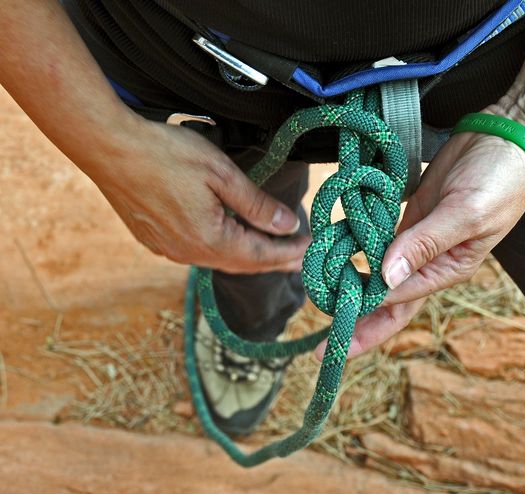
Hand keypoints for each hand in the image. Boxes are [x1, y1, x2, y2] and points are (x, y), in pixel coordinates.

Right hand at [84, 117, 309, 272]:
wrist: (107, 147)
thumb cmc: (165, 154)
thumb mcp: (222, 174)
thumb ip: (257, 204)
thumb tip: (287, 225)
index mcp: (209, 239)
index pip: (260, 255)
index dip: (288, 252)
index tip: (311, 247)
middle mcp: (188, 253)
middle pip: (242, 264)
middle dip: (274, 261)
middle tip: (300, 260)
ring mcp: (168, 249)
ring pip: (219, 260)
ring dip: (248, 257)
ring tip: (271, 253)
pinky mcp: (153, 240)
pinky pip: (197, 252)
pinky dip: (222, 250)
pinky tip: (230, 243)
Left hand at [316, 121, 524, 359]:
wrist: (508, 138)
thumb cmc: (499, 180)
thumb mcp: (466, 214)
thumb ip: (426, 245)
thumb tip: (386, 278)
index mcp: (448, 270)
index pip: (400, 303)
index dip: (365, 317)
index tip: (334, 324)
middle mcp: (430, 262)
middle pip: (387, 302)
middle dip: (356, 326)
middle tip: (320, 352)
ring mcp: (417, 239)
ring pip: (378, 273)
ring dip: (351, 288)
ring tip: (318, 305)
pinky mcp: (409, 217)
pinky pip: (377, 240)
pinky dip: (355, 250)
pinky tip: (333, 258)